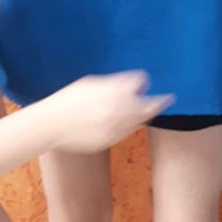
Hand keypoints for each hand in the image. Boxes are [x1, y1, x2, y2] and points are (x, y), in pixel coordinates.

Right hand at [45, 72, 173, 151]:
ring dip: (144, 114)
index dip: (143, 81)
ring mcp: (115, 127)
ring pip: (140, 121)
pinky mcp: (110, 140)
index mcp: (113, 90)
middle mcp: (118, 108)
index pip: (141, 81)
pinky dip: (128, 125)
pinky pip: (126, 132)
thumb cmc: (70, 99)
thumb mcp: (92, 84)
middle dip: (159, 101)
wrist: (52, 123)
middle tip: (168, 99)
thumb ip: (115, 83)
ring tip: (146, 109)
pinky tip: (121, 120)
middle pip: (149, 105)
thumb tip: (135, 84)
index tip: (145, 83)